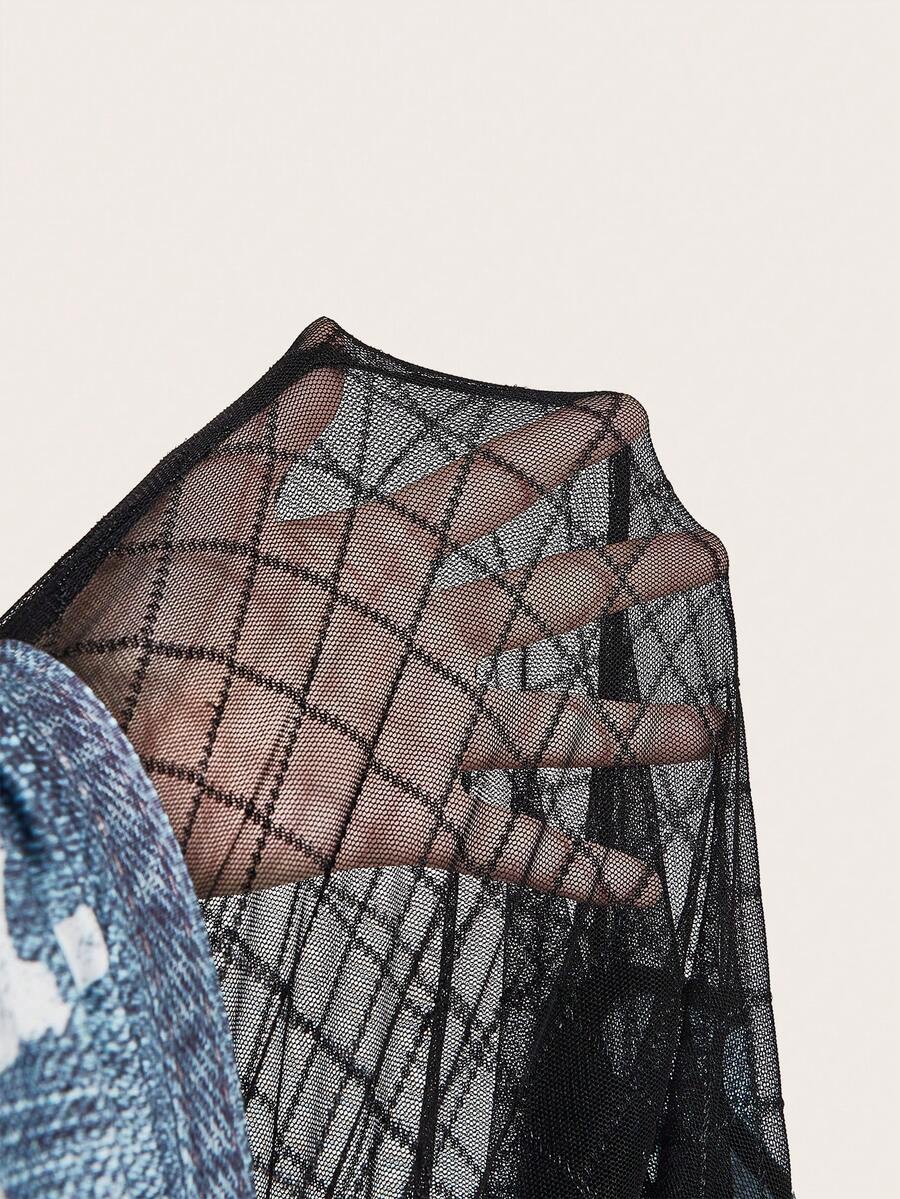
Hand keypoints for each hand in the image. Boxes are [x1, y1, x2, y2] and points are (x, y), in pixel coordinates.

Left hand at [60, 361, 727, 906]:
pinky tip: (639, 882)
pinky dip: (579, 865)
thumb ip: (278, 425)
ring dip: (636, 729)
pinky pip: (514, 845)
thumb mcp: (212, 496)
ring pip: (555, 727)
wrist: (117, 753)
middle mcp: (419, 643)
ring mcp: (423, 731)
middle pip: (552, 602)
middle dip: (633, 575)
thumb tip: (326, 348)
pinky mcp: (411, 816)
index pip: (489, 491)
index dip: (558, 448)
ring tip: (712, 725)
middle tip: (709, 551)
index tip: (627, 416)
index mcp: (379, 563)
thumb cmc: (150, 619)